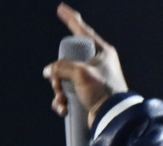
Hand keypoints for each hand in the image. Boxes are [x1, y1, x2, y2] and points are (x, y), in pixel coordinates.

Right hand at [42, 3, 127, 127]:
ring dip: (58, 90)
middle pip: (67, 60)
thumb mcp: (80, 73)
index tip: (61, 8)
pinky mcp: (87, 95)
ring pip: (64, 78)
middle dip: (57, 74)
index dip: (71, 19)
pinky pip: (67, 94)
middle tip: (57, 82)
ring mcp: (92, 80)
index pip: (83, 30)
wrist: (113, 118)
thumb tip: (49, 72)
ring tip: (62, 99)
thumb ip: (62, 66)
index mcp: (102, 52)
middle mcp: (98, 64)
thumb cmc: (103, 92)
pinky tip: (63, 109)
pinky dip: (62, 101)